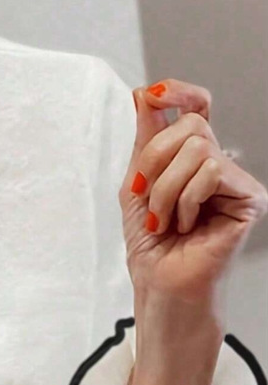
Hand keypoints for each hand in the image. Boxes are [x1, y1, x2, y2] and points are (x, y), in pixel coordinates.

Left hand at [117, 79, 266, 384]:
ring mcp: (235, 181)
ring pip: (198, 148)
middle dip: (154, 162)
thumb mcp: (136, 188)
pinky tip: (187, 225)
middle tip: (147, 200)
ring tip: (166, 222)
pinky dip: (187, 199)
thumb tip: (146, 94)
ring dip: (166, 190)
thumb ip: (144, 142)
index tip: (152, 94)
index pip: (197, 109)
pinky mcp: (248, 198)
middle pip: (191, 125)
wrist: (162, 290)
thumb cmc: (152, 251)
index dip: (178, 93)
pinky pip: (211, 170)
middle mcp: (218, 165)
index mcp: (192, 161)